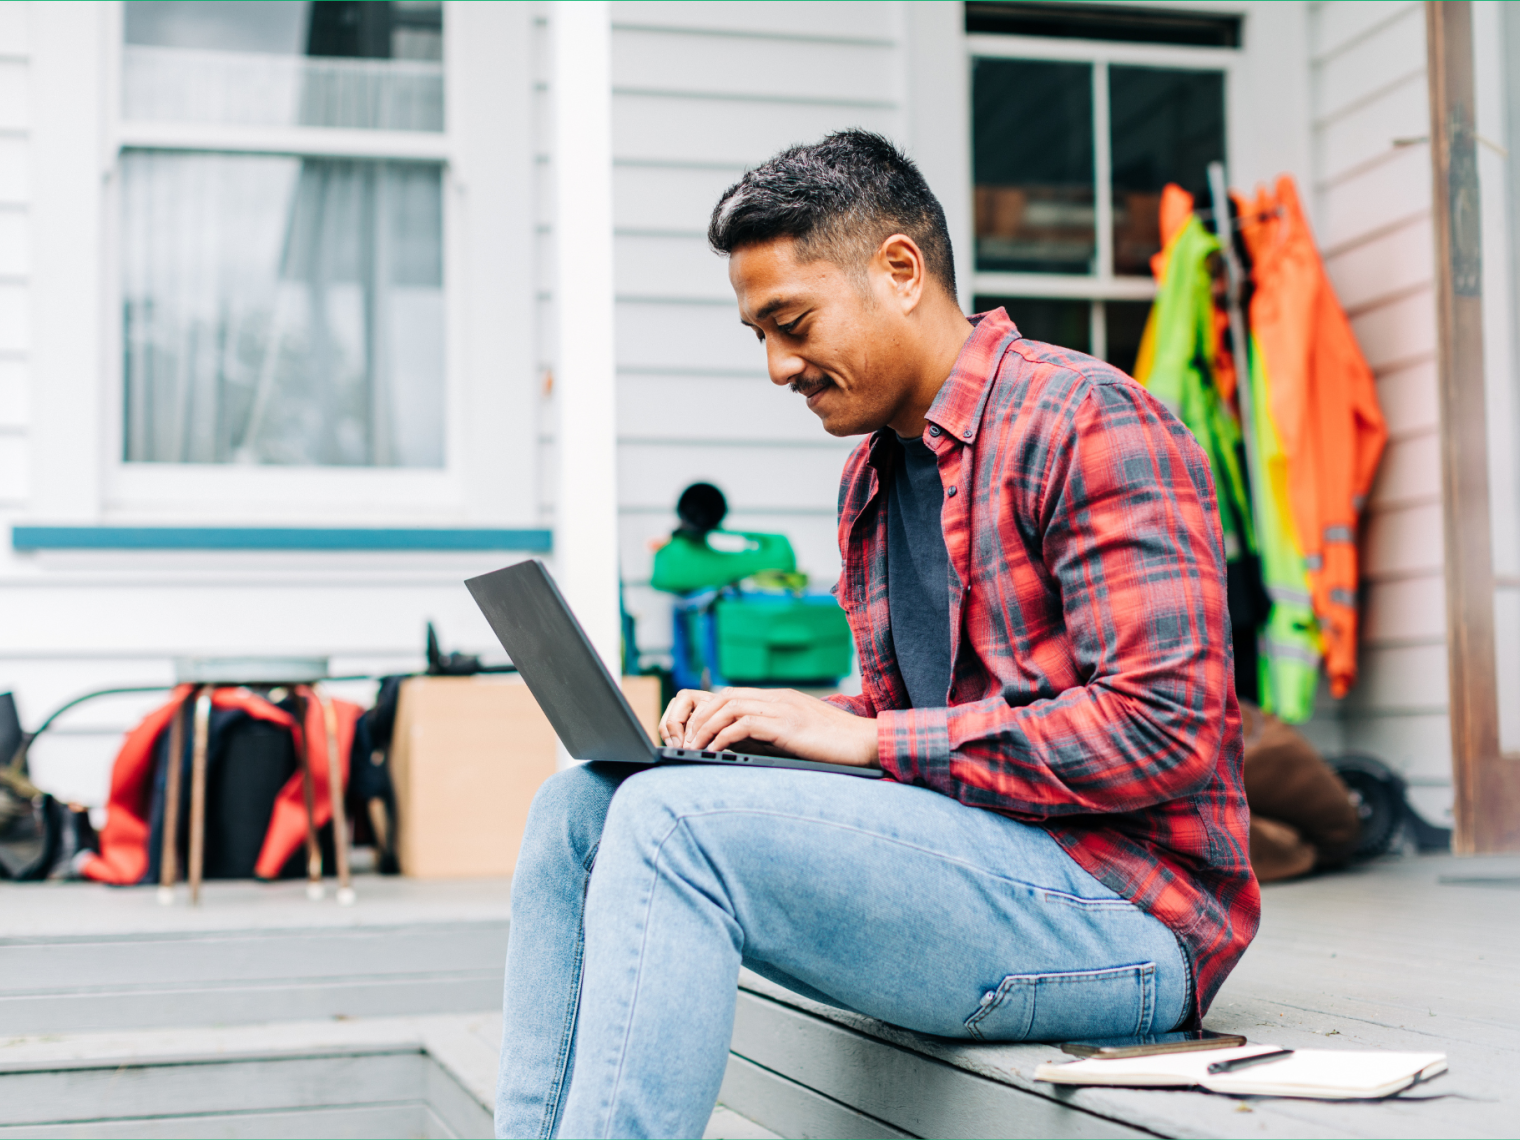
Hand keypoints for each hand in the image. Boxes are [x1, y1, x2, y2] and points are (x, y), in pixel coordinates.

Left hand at [660, 687, 878, 767]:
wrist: (867, 743)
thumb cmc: (835, 746)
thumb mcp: (797, 737)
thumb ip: (771, 735)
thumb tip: (739, 747)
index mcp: (779, 699)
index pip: (732, 694)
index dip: (708, 712)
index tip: (695, 735)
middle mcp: (777, 698)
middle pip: (724, 696)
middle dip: (699, 718)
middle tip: (687, 742)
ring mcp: (782, 708)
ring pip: (729, 706)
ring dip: (706, 728)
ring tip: (695, 748)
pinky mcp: (787, 725)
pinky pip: (744, 724)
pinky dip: (723, 738)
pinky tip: (716, 753)